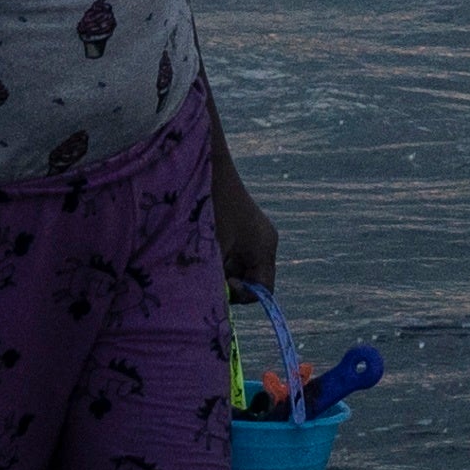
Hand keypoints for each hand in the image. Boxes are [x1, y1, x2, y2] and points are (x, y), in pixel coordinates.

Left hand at [213, 168, 284, 297]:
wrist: (207, 168)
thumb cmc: (212, 208)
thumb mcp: (213, 249)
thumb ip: (217, 279)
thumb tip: (214, 302)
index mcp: (265, 248)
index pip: (264, 289)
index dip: (244, 296)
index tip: (224, 285)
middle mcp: (264, 242)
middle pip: (252, 279)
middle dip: (230, 283)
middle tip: (209, 277)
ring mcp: (253, 234)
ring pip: (239, 267)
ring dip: (222, 270)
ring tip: (204, 261)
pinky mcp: (240, 228)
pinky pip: (233, 254)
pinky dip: (219, 258)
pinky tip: (204, 249)